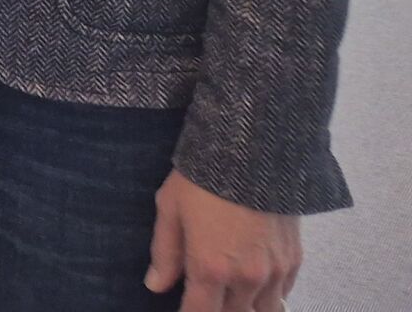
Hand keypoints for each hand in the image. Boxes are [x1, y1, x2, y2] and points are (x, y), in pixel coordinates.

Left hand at [146, 169, 300, 310]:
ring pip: (263, 311)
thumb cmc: (202, 178)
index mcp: (211, 269)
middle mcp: (247, 278)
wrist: (252, 152)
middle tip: (206, 296)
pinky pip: (283, 294)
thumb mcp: (170, 209)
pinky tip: (255, 286)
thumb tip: (155, 286)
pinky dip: (269, 296)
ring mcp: (275, 272)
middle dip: (217, 310)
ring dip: (246, 307)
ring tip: (231, 295)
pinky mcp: (294, 260)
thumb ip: (164, 252)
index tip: (184, 310)